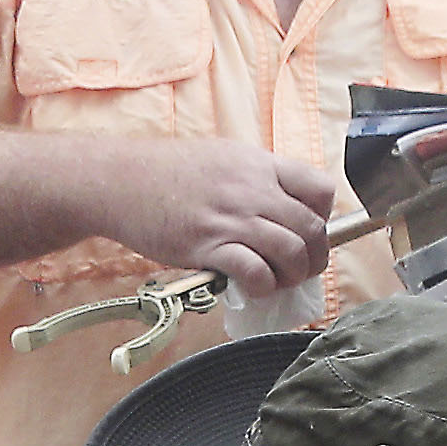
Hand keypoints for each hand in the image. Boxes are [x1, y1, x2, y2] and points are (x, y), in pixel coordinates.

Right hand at [87, 138, 336, 297]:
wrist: (121, 180)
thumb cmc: (166, 171)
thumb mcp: (223, 158)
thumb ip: (255, 179)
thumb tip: (278, 206)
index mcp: (260, 165)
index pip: (321, 190)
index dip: (325, 217)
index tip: (310, 232)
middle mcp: (253, 190)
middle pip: (312, 229)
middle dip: (315, 257)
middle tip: (300, 269)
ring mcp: (232, 219)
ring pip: (291, 252)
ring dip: (292, 276)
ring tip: (278, 282)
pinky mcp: (208, 247)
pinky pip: (255, 272)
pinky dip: (262, 286)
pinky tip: (252, 287)